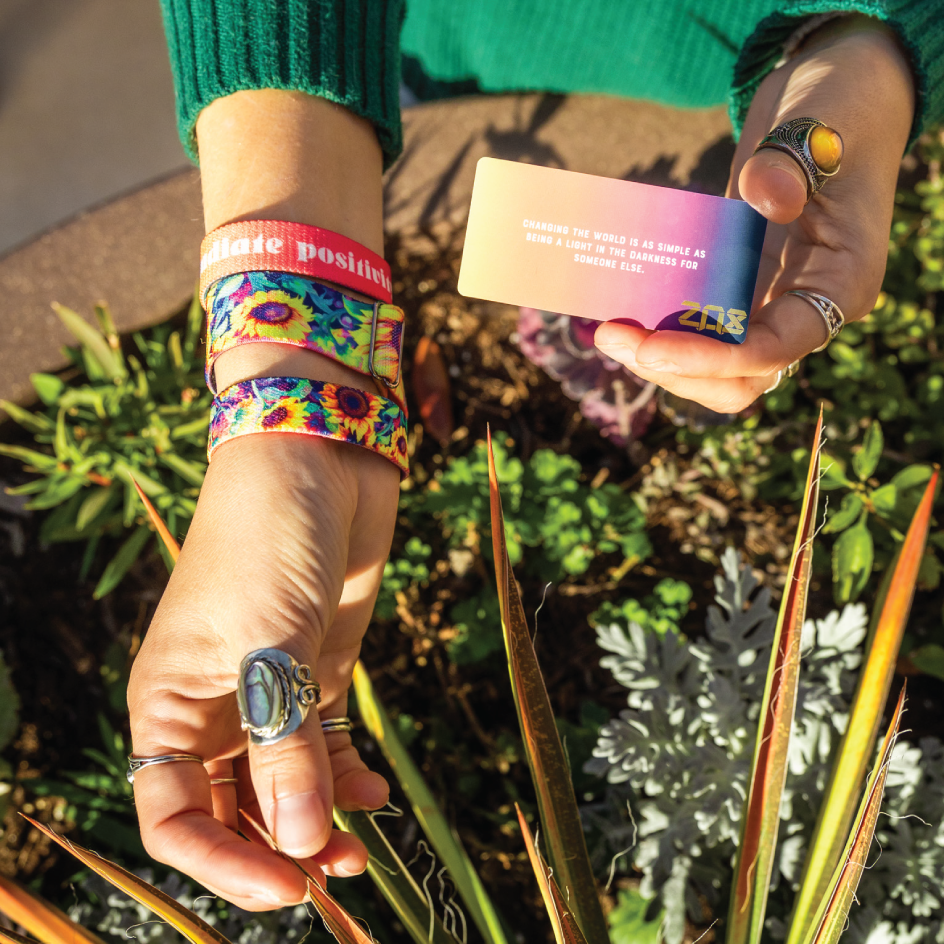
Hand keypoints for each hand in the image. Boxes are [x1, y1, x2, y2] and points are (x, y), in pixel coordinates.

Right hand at [128, 432, 396, 907]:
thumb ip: (281, 744)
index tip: (285, 886)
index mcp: (169, 705)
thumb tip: (299, 844)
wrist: (317, 459)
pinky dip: (343, 779)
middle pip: (232, 810)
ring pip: (281, 787)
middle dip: (278, 850)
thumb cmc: (267, 538)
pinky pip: (321, 749)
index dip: (223, 862)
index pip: (173, 816)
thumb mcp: (270, 644)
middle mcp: (212, 708)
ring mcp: (269, 692)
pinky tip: (373, 797)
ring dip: (315, 824)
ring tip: (359, 849)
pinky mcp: (316, 672)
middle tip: (334, 875)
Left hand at [594, 14, 915, 411]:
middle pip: (743, 378)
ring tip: (608, 329)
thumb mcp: (819, 125)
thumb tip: (765, 196)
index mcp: (843, 283)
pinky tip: (623, 311)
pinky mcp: (744, 289)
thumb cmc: (840, 108)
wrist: (835, 93)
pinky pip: (703, 332)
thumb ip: (789, 166)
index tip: (653, 347)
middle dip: (677, 369)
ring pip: (718, 368)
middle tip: (611, 335)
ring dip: (663, 360)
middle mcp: (809, 307)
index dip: (714, 359)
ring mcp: (775, 302)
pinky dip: (664, 331)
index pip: (776, 348)